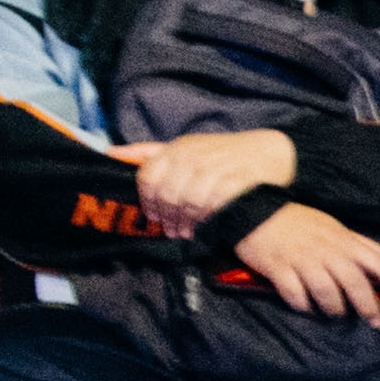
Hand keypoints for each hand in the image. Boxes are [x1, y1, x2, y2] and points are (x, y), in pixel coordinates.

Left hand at [126, 126, 301, 225]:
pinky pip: (210, 206)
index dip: (147, 200)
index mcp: (177, 148)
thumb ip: (150, 153)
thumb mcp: (186, 148)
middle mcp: (192, 156)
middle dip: (166, 216)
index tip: (152, 214)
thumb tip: (109, 153)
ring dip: (184, 222)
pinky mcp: (234, 183)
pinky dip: (203, 221)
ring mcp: (214, 169)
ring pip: (186, 202)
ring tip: (185, 232)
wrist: (270, 153)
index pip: (147, 176)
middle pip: (166, 193)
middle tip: (169, 229)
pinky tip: (203, 228)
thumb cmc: (223, 154)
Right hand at [226, 202, 379, 322]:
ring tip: (337, 315)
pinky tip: (308, 309)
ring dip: (335, 309)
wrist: (254, 210)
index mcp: (344, 241)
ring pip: (326, 292)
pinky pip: (295, 294)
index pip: (379, 265)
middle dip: (368, 307)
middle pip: (355, 284)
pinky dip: (303, 306)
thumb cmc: (300, 222)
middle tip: (375, 322)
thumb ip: (367, 247)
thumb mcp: (337, 228)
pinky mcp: (278, 268)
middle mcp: (326, 251)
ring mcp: (301, 260)